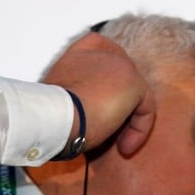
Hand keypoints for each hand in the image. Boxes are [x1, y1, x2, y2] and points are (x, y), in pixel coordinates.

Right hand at [42, 32, 155, 156]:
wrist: (52, 118)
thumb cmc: (48, 117)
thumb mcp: (59, 102)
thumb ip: (77, 96)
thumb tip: (86, 112)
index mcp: (77, 56)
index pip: (98, 45)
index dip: (105, 64)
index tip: (101, 94)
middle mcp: (100, 55)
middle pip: (121, 75)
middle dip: (117, 103)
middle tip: (105, 130)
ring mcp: (120, 66)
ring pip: (134, 96)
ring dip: (127, 122)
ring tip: (115, 144)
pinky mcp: (134, 84)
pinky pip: (145, 109)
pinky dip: (138, 130)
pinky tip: (124, 148)